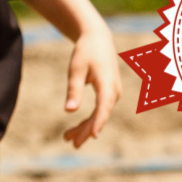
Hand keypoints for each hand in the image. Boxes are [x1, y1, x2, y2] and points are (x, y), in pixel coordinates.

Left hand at [61, 27, 120, 147]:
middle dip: (86, 130)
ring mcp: (112, 94)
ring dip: (85, 127)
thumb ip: (74, 89)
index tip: (92, 135)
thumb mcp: (76, 69)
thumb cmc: (86, 52)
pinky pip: (99, 110)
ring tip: (68, 138)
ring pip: (99, 115)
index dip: (98, 122)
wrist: (98, 39)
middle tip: (71, 143)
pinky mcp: (108, 94)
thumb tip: (69, 111)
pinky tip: (76, 128)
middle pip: (100, 115)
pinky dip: (88, 119)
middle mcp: (113, 91)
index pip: (103, 107)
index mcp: (107, 84)